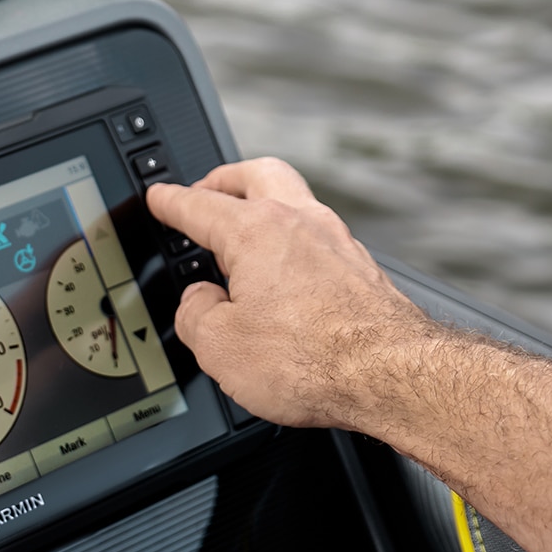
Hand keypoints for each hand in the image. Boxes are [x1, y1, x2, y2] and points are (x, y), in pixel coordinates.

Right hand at [145, 158, 432, 429]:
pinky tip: (288, 276)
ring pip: (295, 202)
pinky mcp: (363, 270)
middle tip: (207, 191)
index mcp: (255, 232)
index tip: (161, 197)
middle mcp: (301, 224)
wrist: (390, 376)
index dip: (172, 202)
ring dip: (266, 210)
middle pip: (257, 175)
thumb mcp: (219, 347)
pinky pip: (320, 240)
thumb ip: (195, 315)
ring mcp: (338, 243)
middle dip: (226, 179)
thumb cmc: (314, 359)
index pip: (200, 205)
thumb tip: (199, 302)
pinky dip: (295, 246)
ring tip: (246, 238)